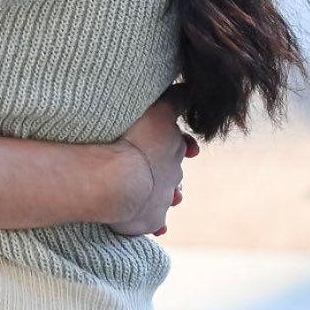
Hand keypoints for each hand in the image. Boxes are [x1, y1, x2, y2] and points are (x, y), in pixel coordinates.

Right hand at [106, 85, 198, 237]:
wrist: (116, 180)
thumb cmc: (131, 138)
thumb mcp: (155, 109)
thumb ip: (176, 98)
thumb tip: (193, 86)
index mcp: (173, 144)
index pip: (183, 143)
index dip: (183, 144)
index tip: (188, 147)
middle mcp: (174, 173)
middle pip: (175, 171)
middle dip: (166, 168)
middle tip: (149, 163)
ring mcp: (164, 198)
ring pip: (167, 197)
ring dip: (160, 193)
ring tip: (146, 191)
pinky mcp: (152, 219)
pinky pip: (154, 221)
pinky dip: (152, 220)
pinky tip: (151, 222)